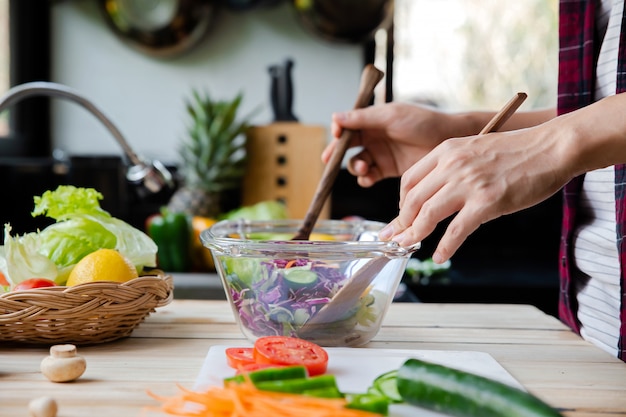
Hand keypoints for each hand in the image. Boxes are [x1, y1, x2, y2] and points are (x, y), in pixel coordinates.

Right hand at [322, 102, 455, 186]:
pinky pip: (369, 176)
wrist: (448, 139)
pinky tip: (368, 177)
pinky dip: (365, 178)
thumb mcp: (390, 117)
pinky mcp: (388, 170)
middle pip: (347, 147)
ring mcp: (380, 154)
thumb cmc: (423, 122)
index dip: (338, 131)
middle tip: (329, 160)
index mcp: (372, 120)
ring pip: (356, 163)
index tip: (336, 135)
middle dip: (336, 154)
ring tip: (364, 167)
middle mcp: (373, 136)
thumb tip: (335, 117)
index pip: (347, 125)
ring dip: (355, 167)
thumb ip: (363, 119)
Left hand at [380, 124, 572, 262]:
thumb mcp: (474, 150)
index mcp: (446, 151)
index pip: (409, 180)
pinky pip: (457, 230)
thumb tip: (437, 197)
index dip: (401, 203)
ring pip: (428, 214)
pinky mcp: (486, 202)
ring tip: (409, 247)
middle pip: (413, 199)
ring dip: (415, 234)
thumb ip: (453, 168)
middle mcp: (452, 165)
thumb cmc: (517, 151)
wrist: (551, 148)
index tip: (401, 217)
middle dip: (401, 223)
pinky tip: (440, 256)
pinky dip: (445, 246)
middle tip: (395, 238)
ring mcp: (468, 183)